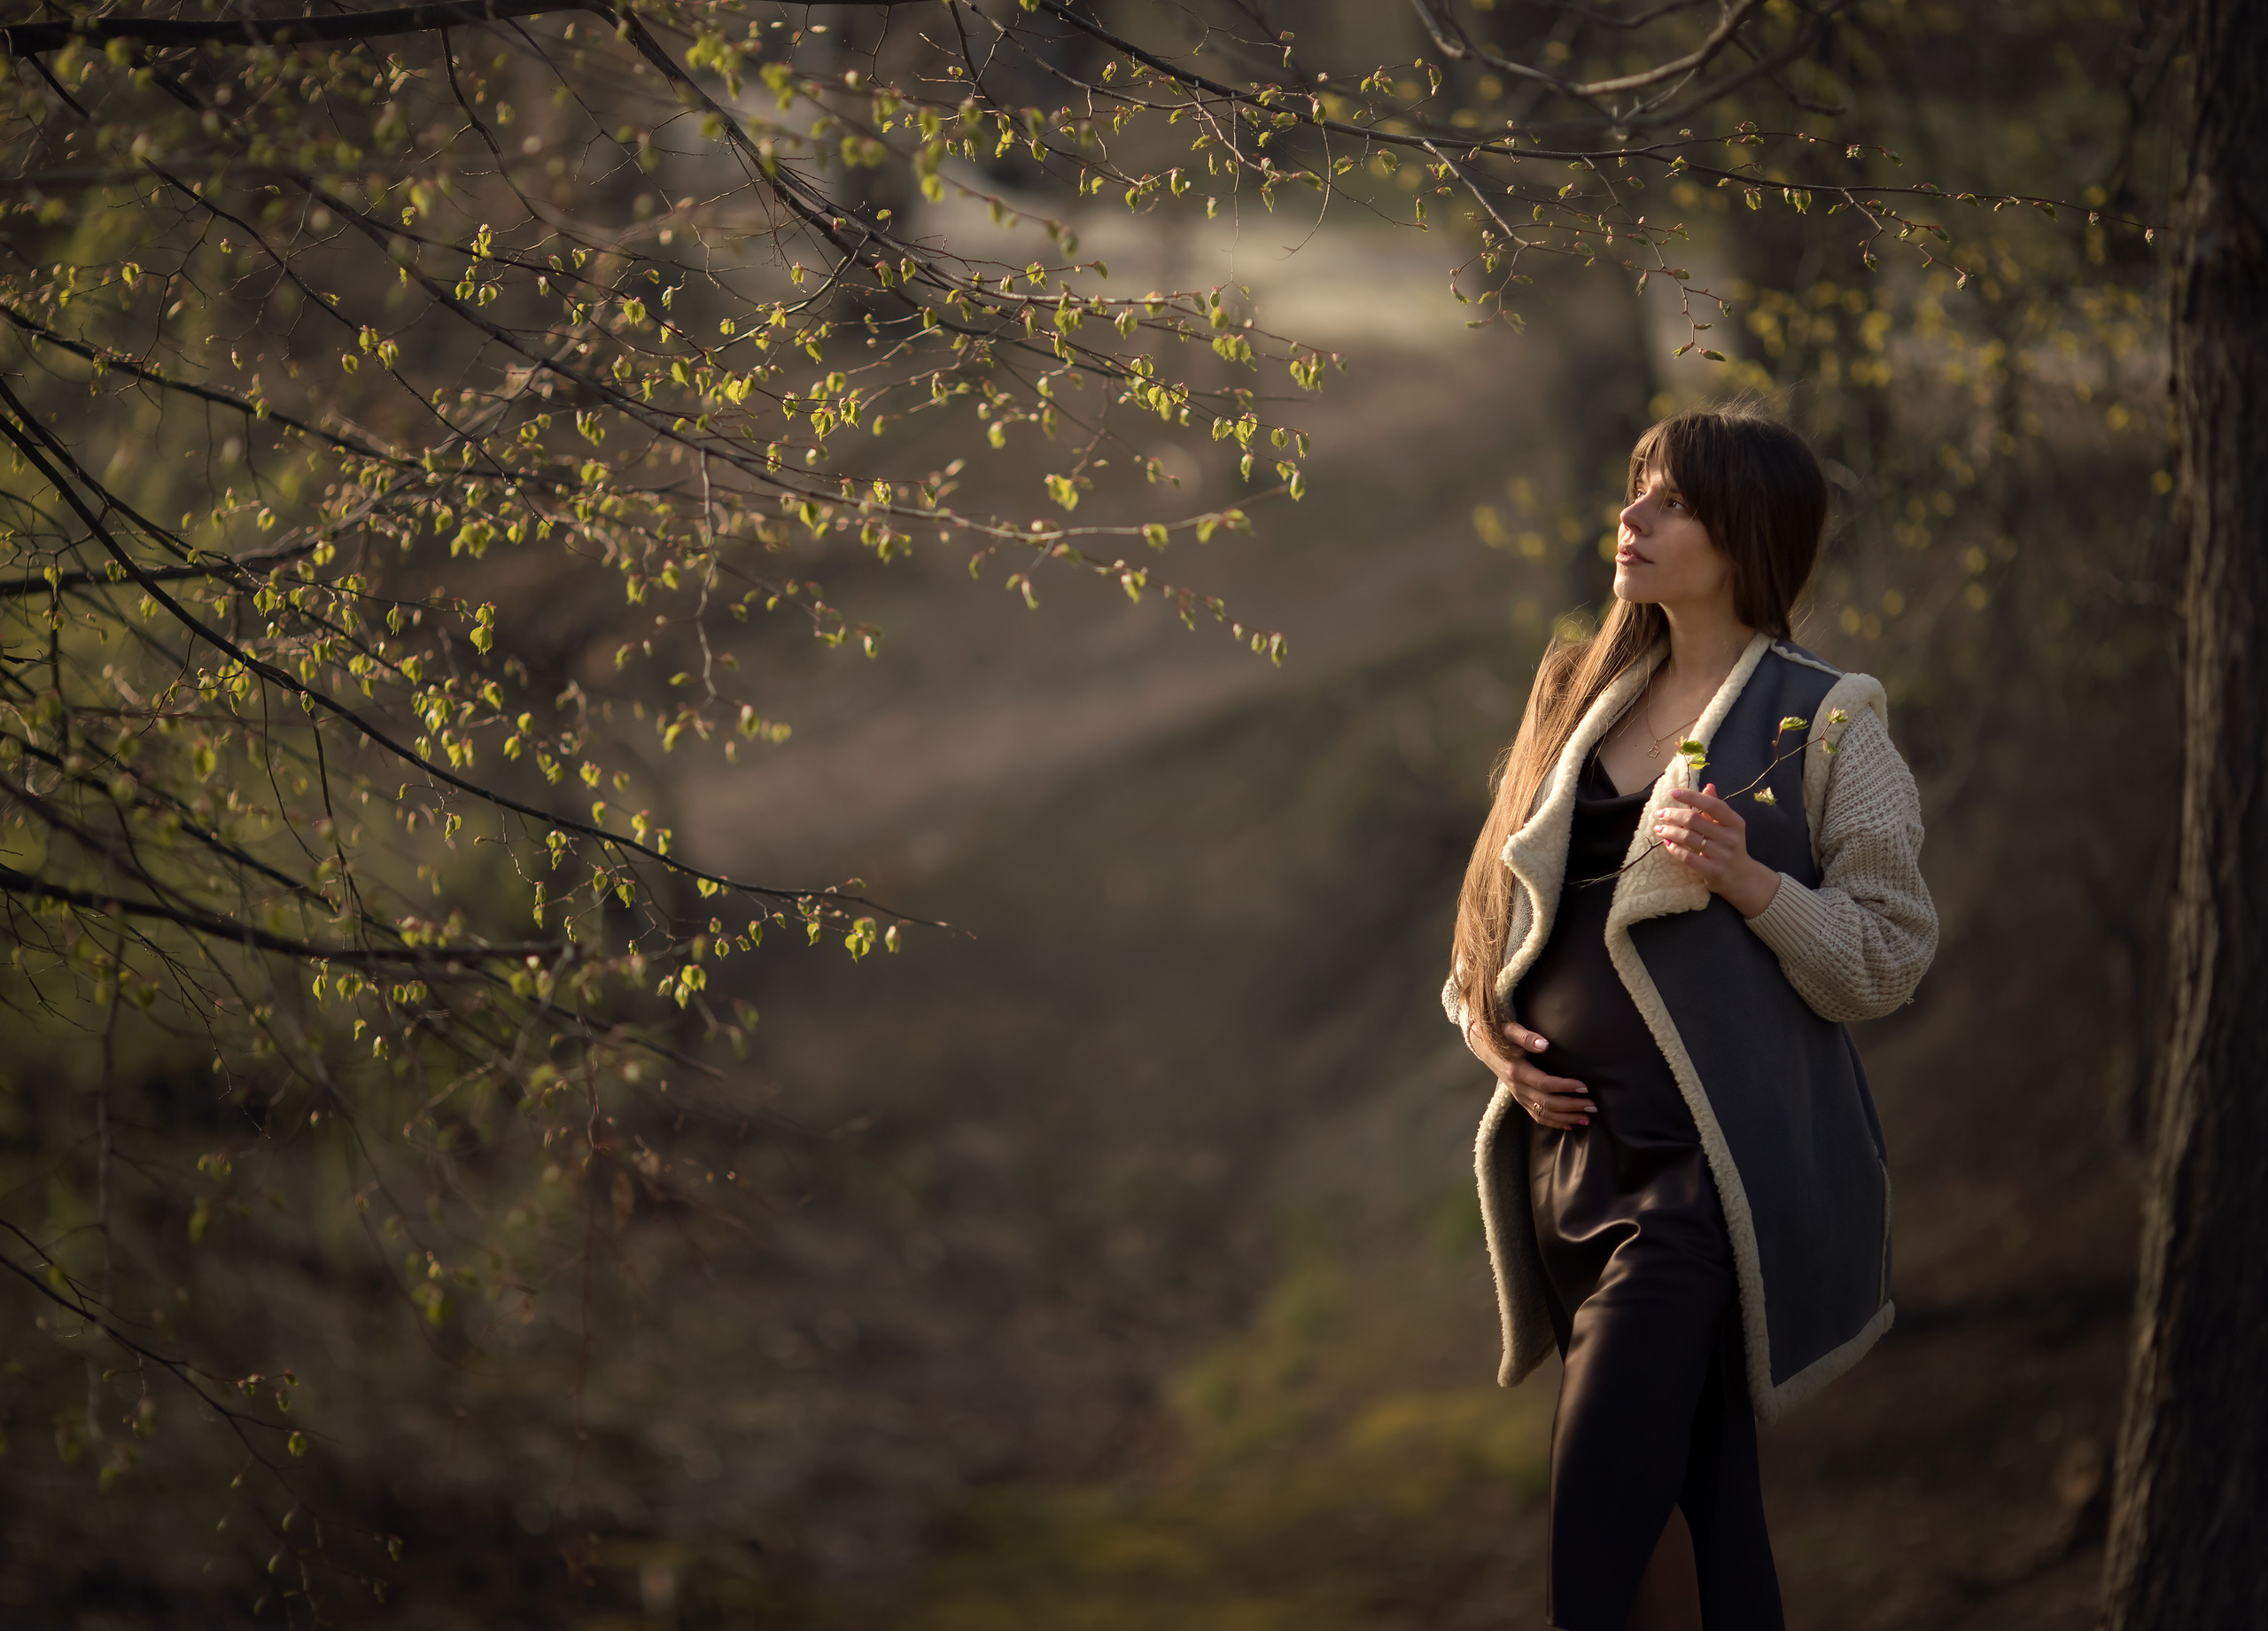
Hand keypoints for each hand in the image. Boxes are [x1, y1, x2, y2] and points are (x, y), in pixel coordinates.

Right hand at [1466, 1017, 1594, 1129]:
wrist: (1483, 1046)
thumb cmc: (1500, 1036)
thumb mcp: (1510, 1030)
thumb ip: (1526, 1036)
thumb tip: (1544, 1044)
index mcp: (1517, 1071)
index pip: (1544, 1083)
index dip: (1565, 1087)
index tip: (1584, 1087)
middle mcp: (1517, 1087)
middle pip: (1546, 1103)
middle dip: (1571, 1106)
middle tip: (1593, 1106)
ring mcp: (1518, 1096)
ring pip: (1543, 1114)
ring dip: (1566, 1118)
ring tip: (1587, 1119)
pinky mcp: (1520, 1100)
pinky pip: (1536, 1117)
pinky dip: (1553, 1123)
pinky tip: (1569, 1126)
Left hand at [1654, 782, 1781, 918]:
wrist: (1741, 877)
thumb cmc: (1730, 847)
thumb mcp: (1728, 826)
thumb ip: (1715, 808)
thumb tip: (1708, 786)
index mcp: (1735, 822)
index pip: (1712, 805)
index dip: (1692, 797)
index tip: (1673, 793)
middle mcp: (1730, 838)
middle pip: (1695, 820)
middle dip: (1674, 815)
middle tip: (1660, 814)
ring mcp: (1722, 855)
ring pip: (1689, 838)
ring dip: (1670, 831)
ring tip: (1659, 828)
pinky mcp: (1713, 871)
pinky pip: (1688, 857)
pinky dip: (1674, 849)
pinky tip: (1667, 843)